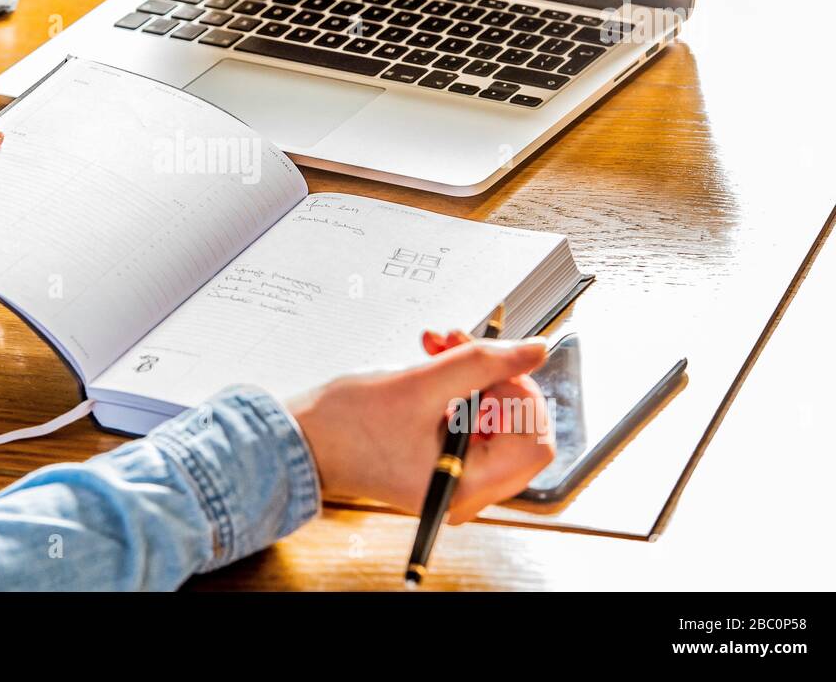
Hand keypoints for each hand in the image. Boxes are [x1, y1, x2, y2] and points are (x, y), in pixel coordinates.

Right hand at [287, 332, 553, 521]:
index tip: (490, 358)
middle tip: (460, 344)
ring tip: (439, 346)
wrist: (301, 442)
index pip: (531, 437)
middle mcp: (468, 492)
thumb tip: (534, 350)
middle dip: (494, 377)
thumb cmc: (344, 427)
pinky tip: (433, 364)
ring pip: (496, 420)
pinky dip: (459, 389)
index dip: (517, 389)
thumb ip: (482, 364)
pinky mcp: (443, 464)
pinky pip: (472, 423)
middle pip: (519, 429)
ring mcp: (457, 479)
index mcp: (468, 485)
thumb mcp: (419, 385)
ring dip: (474, 375)